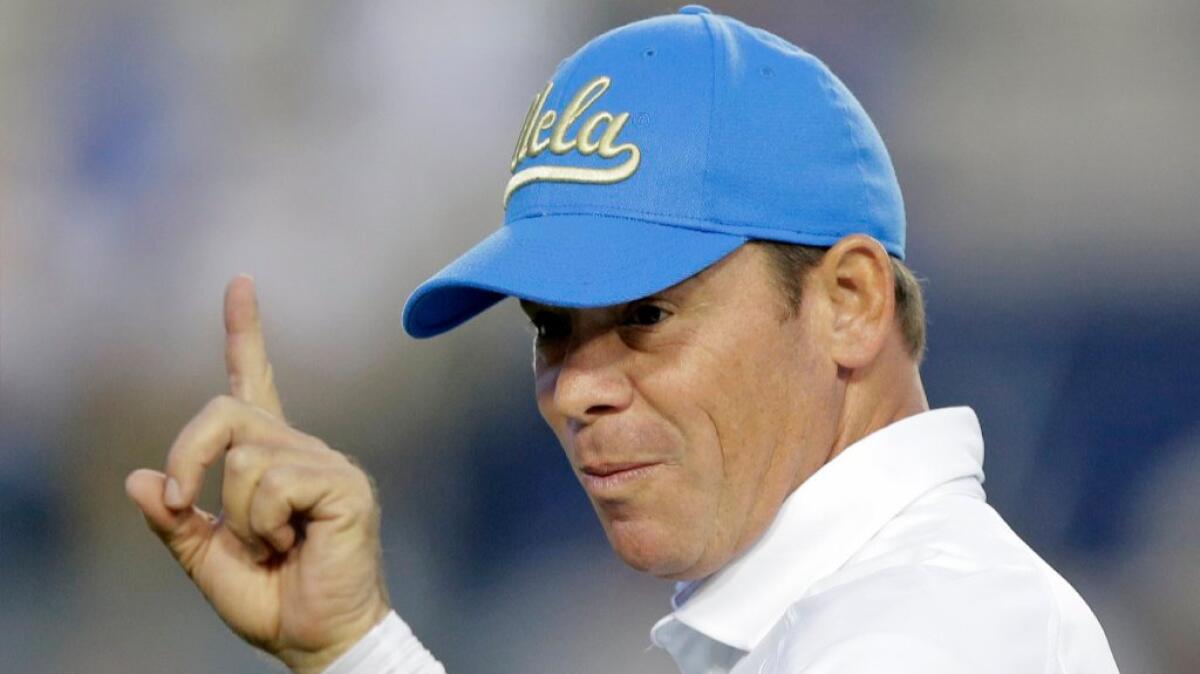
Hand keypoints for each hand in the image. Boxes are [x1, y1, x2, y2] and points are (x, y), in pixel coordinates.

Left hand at [125, 275, 389, 673]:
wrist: (317, 639)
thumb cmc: (272, 599)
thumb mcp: (205, 560)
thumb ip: (174, 521)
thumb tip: (137, 480)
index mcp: (271, 460)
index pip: (254, 382)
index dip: (244, 332)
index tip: (239, 283)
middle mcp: (301, 449)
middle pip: (224, 413)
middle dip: (187, 459)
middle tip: (182, 504)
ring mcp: (326, 463)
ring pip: (245, 457)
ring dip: (238, 517)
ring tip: (274, 546)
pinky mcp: (344, 484)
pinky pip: (274, 482)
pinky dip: (264, 524)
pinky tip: (293, 545)